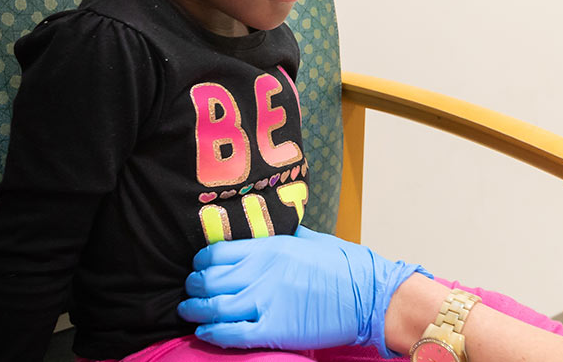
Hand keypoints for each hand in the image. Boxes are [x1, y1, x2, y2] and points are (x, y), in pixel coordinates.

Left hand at [178, 227, 428, 355]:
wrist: (372, 296)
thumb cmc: (348, 267)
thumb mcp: (313, 240)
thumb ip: (288, 235)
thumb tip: (278, 229)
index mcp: (270, 248)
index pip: (216, 253)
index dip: (202, 262)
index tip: (201, 268)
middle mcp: (262, 272)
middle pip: (208, 280)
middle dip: (194, 287)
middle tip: (193, 293)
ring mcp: (266, 302)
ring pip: (213, 307)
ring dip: (195, 311)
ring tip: (190, 313)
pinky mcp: (274, 330)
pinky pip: (231, 334)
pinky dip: (212, 334)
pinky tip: (205, 333)